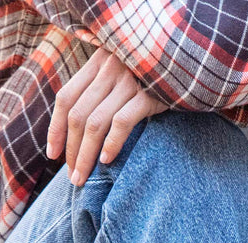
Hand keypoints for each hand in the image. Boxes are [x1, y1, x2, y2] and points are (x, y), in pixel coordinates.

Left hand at [46, 47, 169, 185]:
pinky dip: (111, 144)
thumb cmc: (156, 76)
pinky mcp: (148, 95)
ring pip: (94, 123)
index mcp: (97, 64)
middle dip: (71, 150)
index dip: (56, 129)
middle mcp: (109, 69)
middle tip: (72, 176)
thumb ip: (102, 91)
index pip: (66, 98)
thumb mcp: (124, 74)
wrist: (194, 60)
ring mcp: (128, 80)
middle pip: (78, 115)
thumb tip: (80, 129)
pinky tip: (106, 161)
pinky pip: (121, 123)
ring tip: (83, 177)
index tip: (53, 155)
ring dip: (85, 155)